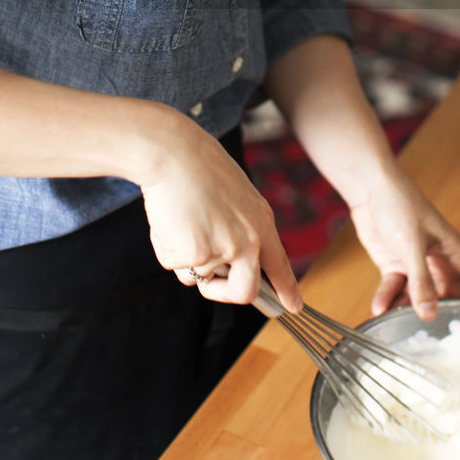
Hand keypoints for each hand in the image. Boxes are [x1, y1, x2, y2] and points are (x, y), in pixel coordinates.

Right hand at [138, 113, 301, 312]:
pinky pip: (175, 265)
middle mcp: (248, 241)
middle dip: (224, 294)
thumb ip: (240, 228)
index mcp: (261, 222)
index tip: (293, 307)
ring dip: (185, 258)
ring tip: (181, 220)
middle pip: (244, 291)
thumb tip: (227, 265)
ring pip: (199, 276)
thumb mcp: (236, 196)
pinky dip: (166, 248)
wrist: (173, 153)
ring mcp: (222, 250)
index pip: (280, 265)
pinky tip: (169, 219)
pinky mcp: (195, 254)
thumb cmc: (199, 168)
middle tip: (210, 282)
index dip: (287, 290)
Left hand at [349, 160, 459, 319]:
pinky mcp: (396, 266)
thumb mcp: (413, 245)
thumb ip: (421, 281)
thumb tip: (429, 315)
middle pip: (452, 298)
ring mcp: (418, 266)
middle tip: (443, 342)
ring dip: (407, 311)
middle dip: (446, 318)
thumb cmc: (401, 205)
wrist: (370, 188)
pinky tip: (378, 308)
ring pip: (419, 299)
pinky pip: (395, 290)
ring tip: (396, 327)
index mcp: (457, 253)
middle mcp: (441, 263)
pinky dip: (387, 299)